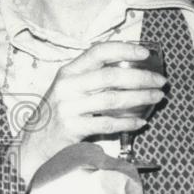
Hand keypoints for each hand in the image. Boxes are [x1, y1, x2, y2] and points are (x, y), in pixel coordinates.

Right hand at [19, 41, 166, 178]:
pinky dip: (128, 123)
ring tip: (156, 97)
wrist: (33, 143)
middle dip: (141, 78)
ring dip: (140, 98)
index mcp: (68, 72)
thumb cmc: (56, 114)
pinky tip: (141, 122)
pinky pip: (107, 124)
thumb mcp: (67, 89)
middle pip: (111, 76)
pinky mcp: (73, 128)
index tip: (145, 54)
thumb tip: (128, 71)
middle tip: (160, 81)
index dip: (124, 49)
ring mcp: (69, 107)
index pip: (98, 52)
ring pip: (113, 99)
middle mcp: (67, 86)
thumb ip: (90, 78)